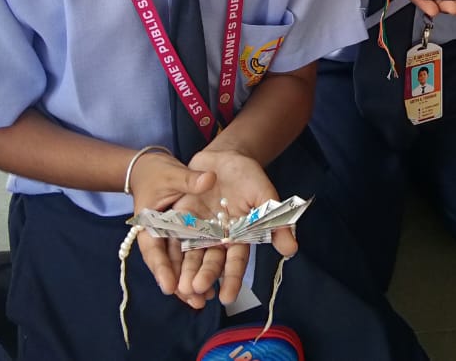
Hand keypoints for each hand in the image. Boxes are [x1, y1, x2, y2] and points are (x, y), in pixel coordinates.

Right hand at [127, 149, 217, 300]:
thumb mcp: (172, 173)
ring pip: (178, 265)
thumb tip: (209, 179)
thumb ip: (189, 179)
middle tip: (194, 300)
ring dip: (189, 281)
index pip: (153, 249)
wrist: (151, 170)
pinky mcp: (184, 236)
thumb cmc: (157, 172)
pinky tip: (211, 285)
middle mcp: (158, 235)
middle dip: (179, 283)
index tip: (170, 286)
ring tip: (205, 300)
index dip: (161, 268)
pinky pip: (190, 256)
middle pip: (166, 264)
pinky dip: (197, 269)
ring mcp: (171, 238)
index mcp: (148, 223)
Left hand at [170, 147, 292, 309]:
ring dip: (185, 271)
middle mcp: (218, 238)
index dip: (232, 278)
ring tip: (180, 288)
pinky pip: (173, 238)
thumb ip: (275, 220)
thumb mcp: (265, 195)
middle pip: (211, 261)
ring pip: (190, 254)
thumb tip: (292, 250)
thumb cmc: (249, 177)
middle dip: (204, 276)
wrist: (225, 157)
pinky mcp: (181, 219)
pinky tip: (163, 267)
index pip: (236, 261)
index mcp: (239, 236)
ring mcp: (198, 229)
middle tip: (197, 290)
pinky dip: (168, 253)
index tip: (227, 297)